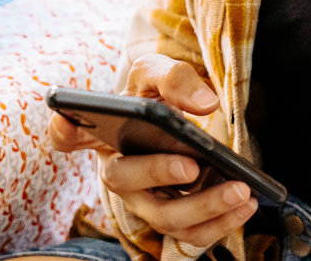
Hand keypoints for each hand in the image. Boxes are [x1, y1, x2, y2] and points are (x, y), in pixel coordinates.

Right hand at [49, 54, 258, 248]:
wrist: (175, 122)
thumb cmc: (156, 95)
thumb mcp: (159, 73)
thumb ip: (174, 78)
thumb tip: (204, 103)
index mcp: (100, 132)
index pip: (67, 134)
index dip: (64, 130)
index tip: (66, 121)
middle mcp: (115, 171)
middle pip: (124, 179)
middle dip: (159, 172)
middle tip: (192, 162)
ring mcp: (142, 200)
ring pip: (163, 216)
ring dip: (204, 207)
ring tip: (239, 190)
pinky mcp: (170, 218)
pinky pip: (190, 235)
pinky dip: (221, 224)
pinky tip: (246, 204)